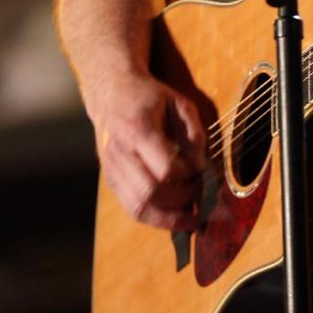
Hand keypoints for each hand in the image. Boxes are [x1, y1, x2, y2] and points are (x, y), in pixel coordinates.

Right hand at [89, 69, 206, 231]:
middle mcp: (120, 152)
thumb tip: (200, 168)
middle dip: (180, 201)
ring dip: (167, 219)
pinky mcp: (110, 179)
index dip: (188, 177)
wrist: (112, 92)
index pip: (165, 169)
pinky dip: (154, 218)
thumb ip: (193, 134)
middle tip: (200, 197)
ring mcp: (111, 168)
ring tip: (191, 220)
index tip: (201, 173)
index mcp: (138, 129)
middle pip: (150, 192)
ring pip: (137, 207)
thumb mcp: (180, 104)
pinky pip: (131, 207)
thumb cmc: (150, 98)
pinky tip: (173, 217)